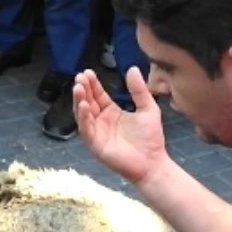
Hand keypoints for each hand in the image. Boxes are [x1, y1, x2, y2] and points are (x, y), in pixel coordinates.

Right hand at [74, 66, 169, 184]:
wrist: (153, 162)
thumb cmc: (151, 139)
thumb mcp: (148, 108)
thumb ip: (139, 90)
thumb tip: (132, 69)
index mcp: (112, 113)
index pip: (98, 95)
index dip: (93, 84)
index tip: (88, 72)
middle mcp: (101, 122)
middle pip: (88, 102)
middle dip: (83, 89)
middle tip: (80, 77)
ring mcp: (97, 133)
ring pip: (83, 114)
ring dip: (79, 101)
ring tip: (78, 88)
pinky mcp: (95, 145)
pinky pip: (86, 130)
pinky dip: (83, 118)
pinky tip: (84, 106)